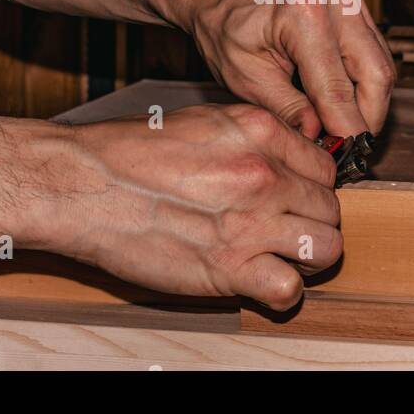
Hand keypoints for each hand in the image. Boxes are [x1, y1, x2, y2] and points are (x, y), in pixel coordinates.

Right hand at [31, 104, 340, 309]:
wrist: (83, 184)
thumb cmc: (129, 153)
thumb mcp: (204, 122)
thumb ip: (253, 138)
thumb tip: (285, 159)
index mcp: (258, 132)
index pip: (326, 167)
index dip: (312, 187)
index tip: (296, 199)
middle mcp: (262, 174)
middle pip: (330, 209)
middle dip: (313, 222)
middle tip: (285, 231)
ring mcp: (250, 221)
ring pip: (326, 248)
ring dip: (308, 257)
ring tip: (280, 256)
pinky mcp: (228, 266)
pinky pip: (290, 289)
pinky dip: (282, 291)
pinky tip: (260, 282)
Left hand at [186, 0, 395, 138]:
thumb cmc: (224, 27)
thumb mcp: (245, 78)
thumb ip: (288, 111)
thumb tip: (320, 142)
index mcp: (304, 16)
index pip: (338, 91)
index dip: (345, 133)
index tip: (345, 162)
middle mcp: (337, 2)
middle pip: (377, 77)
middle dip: (366, 120)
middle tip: (348, 150)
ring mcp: (350, 0)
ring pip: (381, 66)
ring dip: (368, 104)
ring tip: (341, 130)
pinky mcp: (355, 8)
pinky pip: (374, 54)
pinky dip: (363, 84)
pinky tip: (340, 104)